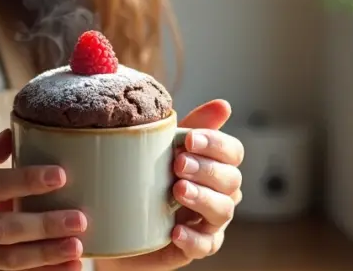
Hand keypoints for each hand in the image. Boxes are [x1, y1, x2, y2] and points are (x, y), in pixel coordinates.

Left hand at [105, 100, 244, 270]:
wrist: (120, 220)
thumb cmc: (148, 177)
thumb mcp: (162, 149)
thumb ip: (190, 128)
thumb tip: (223, 105)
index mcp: (214, 165)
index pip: (232, 152)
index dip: (216, 144)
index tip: (189, 139)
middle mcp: (219, 193)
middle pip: (231, 180)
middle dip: (206, 169)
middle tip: (178, 164)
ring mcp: (210, 222)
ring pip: (223, 210)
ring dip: (202, 198)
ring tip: (178, 191)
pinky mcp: (196, 247)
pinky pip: (204, 246)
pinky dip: (192, 239)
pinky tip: (175, 232)